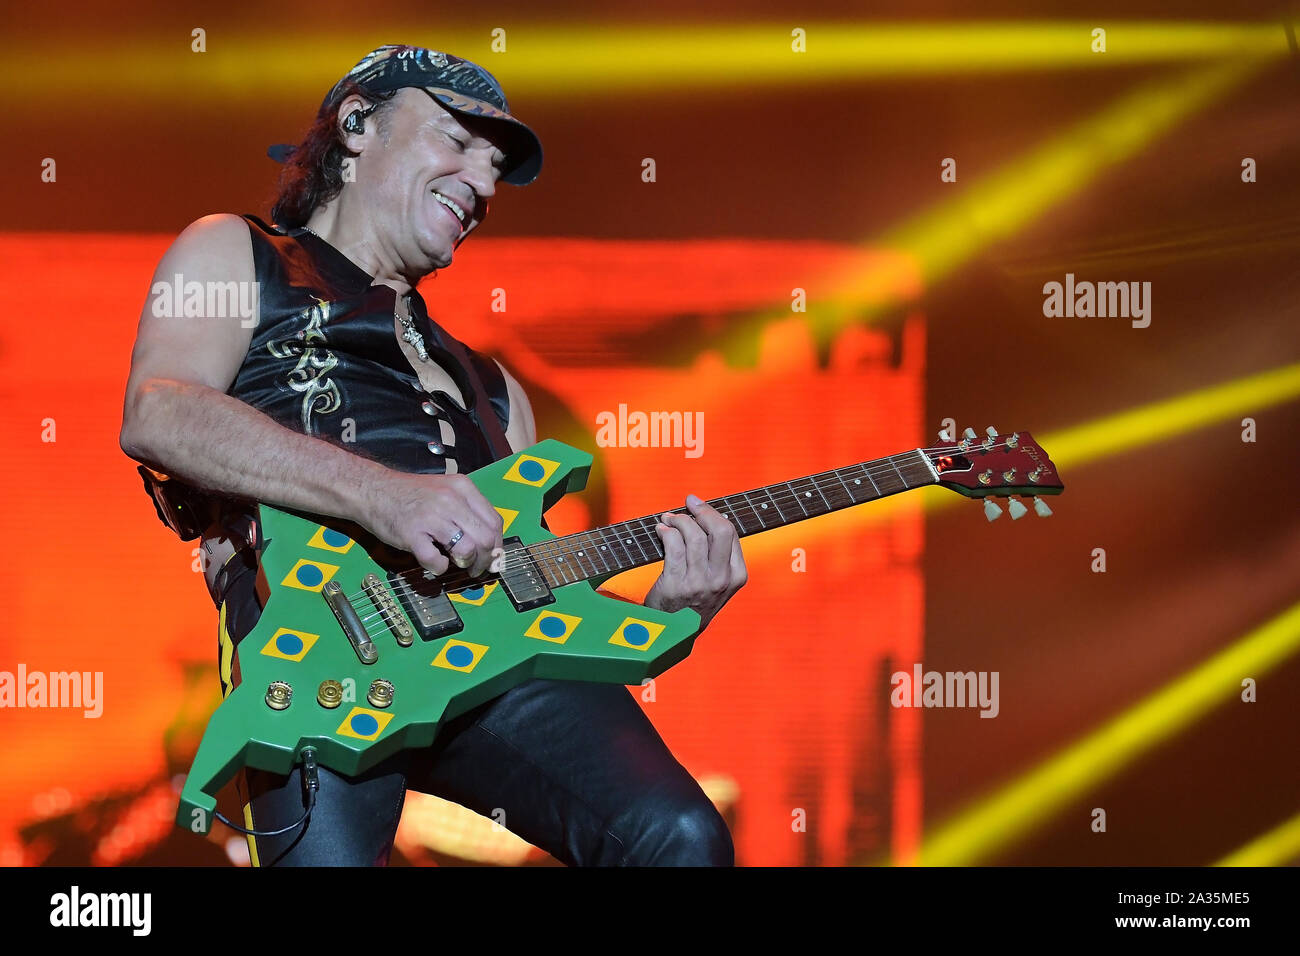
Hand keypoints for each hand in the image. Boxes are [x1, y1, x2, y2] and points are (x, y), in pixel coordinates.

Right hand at [362, 470, 503, 576]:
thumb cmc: (410, 494)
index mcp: (463, 488)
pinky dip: (439, 567)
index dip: (498, 546)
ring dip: (466, 564)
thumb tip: (489, 542)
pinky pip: (436, 560)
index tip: (492, 557)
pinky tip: (434, 561)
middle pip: (486, 539)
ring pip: (467, 550)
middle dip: (485, 561)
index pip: (495, 522)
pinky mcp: (412, 534)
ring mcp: (431, 517)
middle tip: (477, 569)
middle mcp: (450, 500)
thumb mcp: (445, 490)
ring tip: (456, 564)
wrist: (372, 489)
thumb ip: (467, 511)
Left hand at [644, 493, 747, 630]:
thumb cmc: (695, 599)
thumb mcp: (719, 581)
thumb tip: (708, 515)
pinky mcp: (675, 584)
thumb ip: (719, 554)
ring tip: (668, 519)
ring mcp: (698, 583)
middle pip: (719, 530)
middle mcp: (720, 580)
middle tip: (688, 503)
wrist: (676, 632)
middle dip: (702, 510)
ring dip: (678, 519)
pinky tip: (661, 530)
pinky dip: (666, 532)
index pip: (730, 532)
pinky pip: (673, 546)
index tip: (698, 505)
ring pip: (693, 535)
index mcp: (736, 575)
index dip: (712, 513)